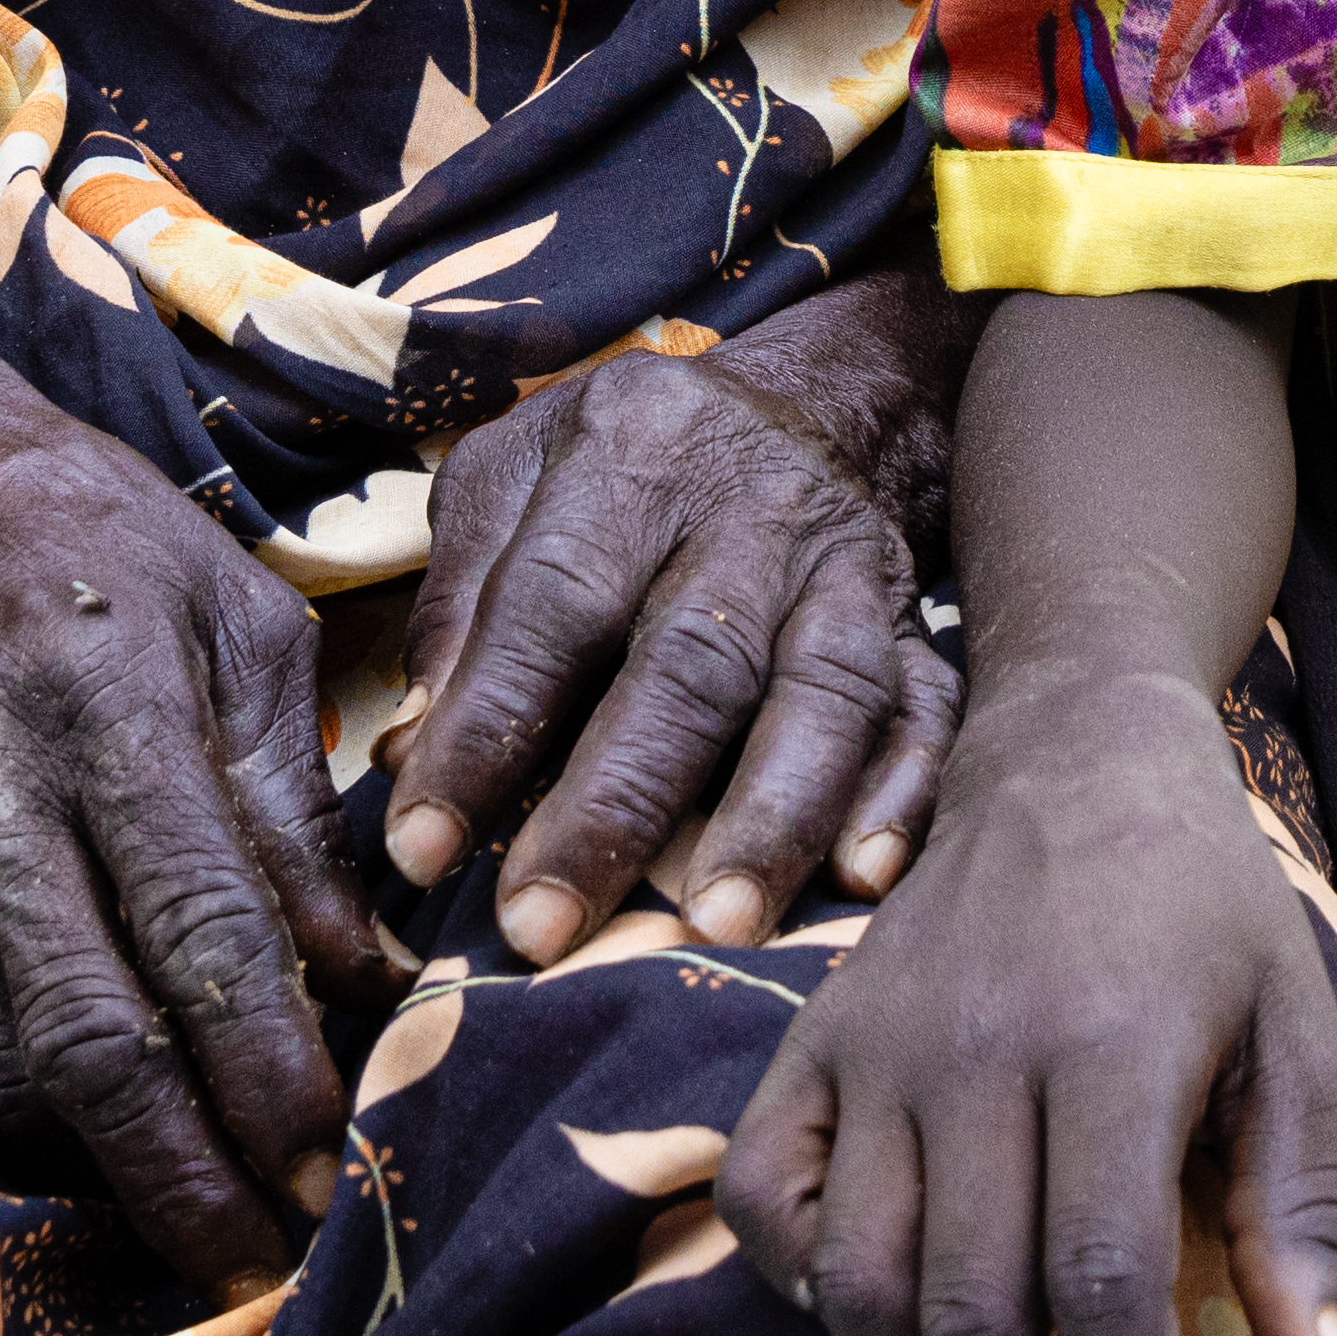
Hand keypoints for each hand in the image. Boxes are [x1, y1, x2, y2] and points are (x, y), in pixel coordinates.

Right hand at [0, 114, 400, 1290]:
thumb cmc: (100, 539)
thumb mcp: (240, 618)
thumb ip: (292, 804)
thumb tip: (357, 978)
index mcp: (105, 700)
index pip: (196, 929)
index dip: (267, 1070)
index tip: (336, 1166)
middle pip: (88, 1036)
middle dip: (187, 1174)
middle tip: (274, 1261)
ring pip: (5, 1066)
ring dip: (111, 1175)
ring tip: (214, 1234)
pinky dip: (35, 1120)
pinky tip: (114, 1154)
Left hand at [379, 285, 961, 966]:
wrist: (803, 406)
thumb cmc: (621, 469)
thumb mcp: (512, 482)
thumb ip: (458, 606)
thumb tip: (408, 751)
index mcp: (629, 449)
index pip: (549, 601)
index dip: (484, 730)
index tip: (421, 850)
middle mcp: (752, 503)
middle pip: (689, 660)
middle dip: (615, 804)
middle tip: (542, 929)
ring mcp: (848, 564)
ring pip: (824, 691)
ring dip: (772, 814)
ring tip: (717, 925)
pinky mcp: (916, 620)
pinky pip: (929, 708)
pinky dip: (902, 792)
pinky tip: (862, 878)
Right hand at [721, 666, 1336, 1335]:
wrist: (1072, 757)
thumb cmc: (1207, 913)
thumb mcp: (1299, 1036)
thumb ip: (1305, 1211)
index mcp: (1109, 1046)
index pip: (1098, 1284)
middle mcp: (970, 1053)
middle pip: (970, 1311)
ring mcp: (869, 1048)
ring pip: (860, 1284)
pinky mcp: (804, 1045)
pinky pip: (764, 1203)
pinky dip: (808, 1295)